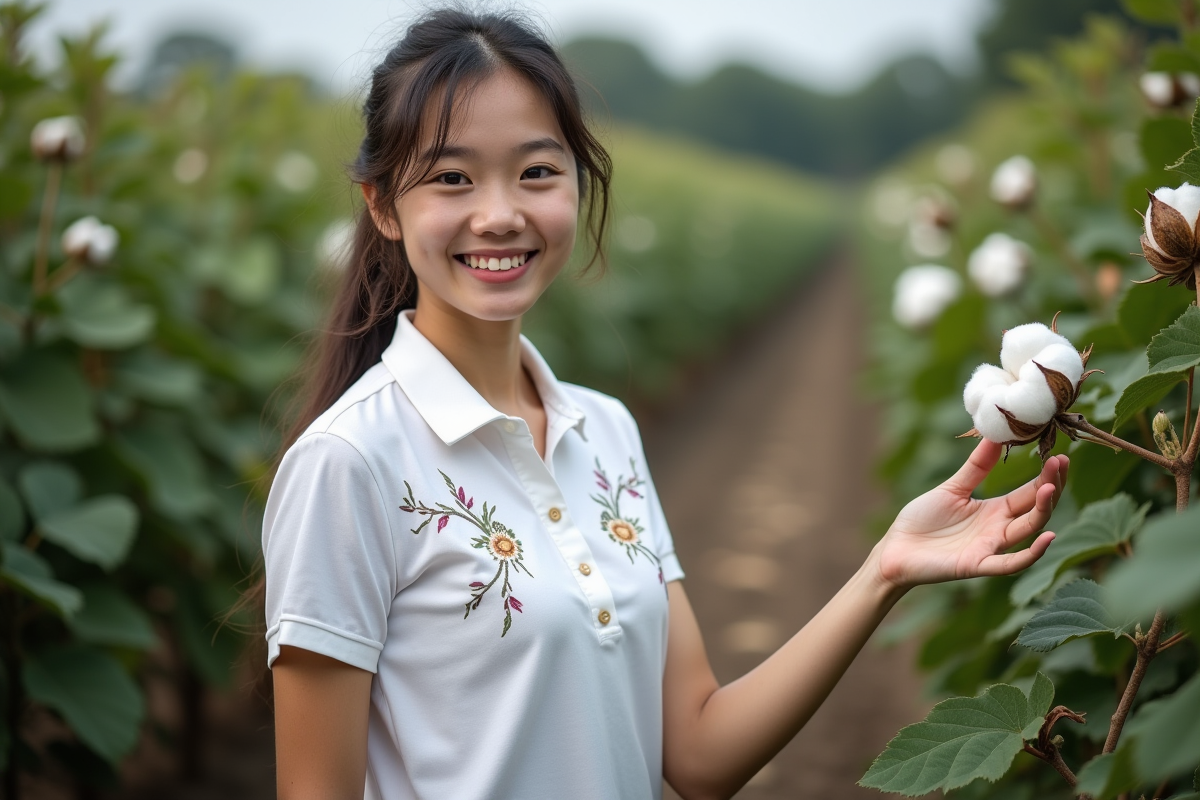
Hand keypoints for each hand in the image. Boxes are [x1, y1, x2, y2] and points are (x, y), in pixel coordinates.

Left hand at [873, 439, 1067, 590]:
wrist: (896, 548)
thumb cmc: (922, 520)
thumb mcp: (952, 489)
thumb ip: (976, 467)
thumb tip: (995, 435)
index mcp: (995, 511)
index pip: (1029, 492)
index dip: (1046, 476)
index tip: (1060, 456)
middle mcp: (998, 529)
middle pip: (1035, 509)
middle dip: (1051, 487)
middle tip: (1061, 462)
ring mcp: (990, 548)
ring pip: (1026, 531)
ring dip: (1042, 511)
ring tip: (1051, 487)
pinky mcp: (976, 565)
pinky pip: (1009, 563)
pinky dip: (1031, 553)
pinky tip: (1048, 537)